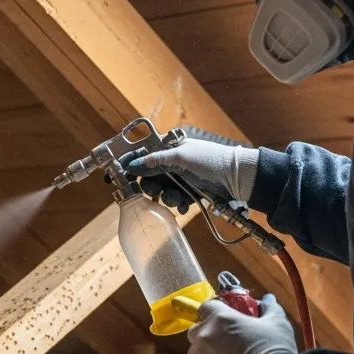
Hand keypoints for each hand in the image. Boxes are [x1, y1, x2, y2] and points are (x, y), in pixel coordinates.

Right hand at [122, 139, 259, 212]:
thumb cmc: (211, 160)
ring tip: (179, 200)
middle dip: (150, 187)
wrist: (239, 178)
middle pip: (148, 176)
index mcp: (169, 147)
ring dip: (167, 198)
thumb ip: (155, 161)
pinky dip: (179, 204)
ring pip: (161, 191)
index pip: (141, 153)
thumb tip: (131, 165)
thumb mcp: (181, 157)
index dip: (127, 164)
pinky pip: (175, 200)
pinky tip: (187, 205)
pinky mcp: (190, 191)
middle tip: (154, 193)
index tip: (114, 176)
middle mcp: (172, 162)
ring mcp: (181, 177)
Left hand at [184, 294, 296, 353]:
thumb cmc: (275, 353)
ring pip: (195, 353)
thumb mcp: (278, 325)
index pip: (206, 307)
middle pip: (197, 330)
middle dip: (209, 335)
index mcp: (220, 318)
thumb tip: (268, 299)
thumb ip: (269, 308)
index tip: (225, 322)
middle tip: (228, 346)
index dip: (215, 313)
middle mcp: (203, 335)